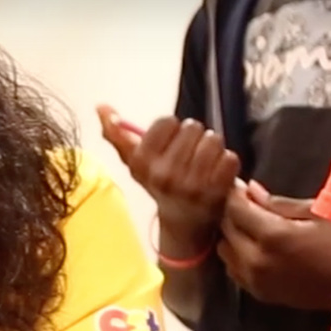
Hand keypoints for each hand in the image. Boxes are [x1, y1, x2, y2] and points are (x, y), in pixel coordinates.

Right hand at [97, 105, 240, 254]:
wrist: (183, 224)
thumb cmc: (161, 184)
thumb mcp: (135, 162)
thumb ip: (117, 134)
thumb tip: (100, 106)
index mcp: (142, 163)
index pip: (166, 121)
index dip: (172, 130)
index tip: (169, 145)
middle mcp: (164, 174)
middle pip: (192, 127)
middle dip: (193, 137)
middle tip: (189, 156)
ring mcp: (191, 184)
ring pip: (213, 140)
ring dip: (212, 148)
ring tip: (204, 162)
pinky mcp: (217, 191)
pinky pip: (230, 157)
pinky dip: (227, 162)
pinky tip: (218, 173)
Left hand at [218, 181, 330, 309]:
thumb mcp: (318, 213)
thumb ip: (278, 204)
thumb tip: (251, 190)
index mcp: (272, 236)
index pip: (235, 209)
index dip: (232, 192)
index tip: (236, 181)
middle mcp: (257, 261)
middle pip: (225, 229)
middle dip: (231, 211)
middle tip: (243, 199)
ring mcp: (257, 282)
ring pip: (224, 251)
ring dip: (232, 234)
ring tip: (248, 222)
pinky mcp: (262, 295)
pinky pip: (235, 270)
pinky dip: (237, 255)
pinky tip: (253, 245)